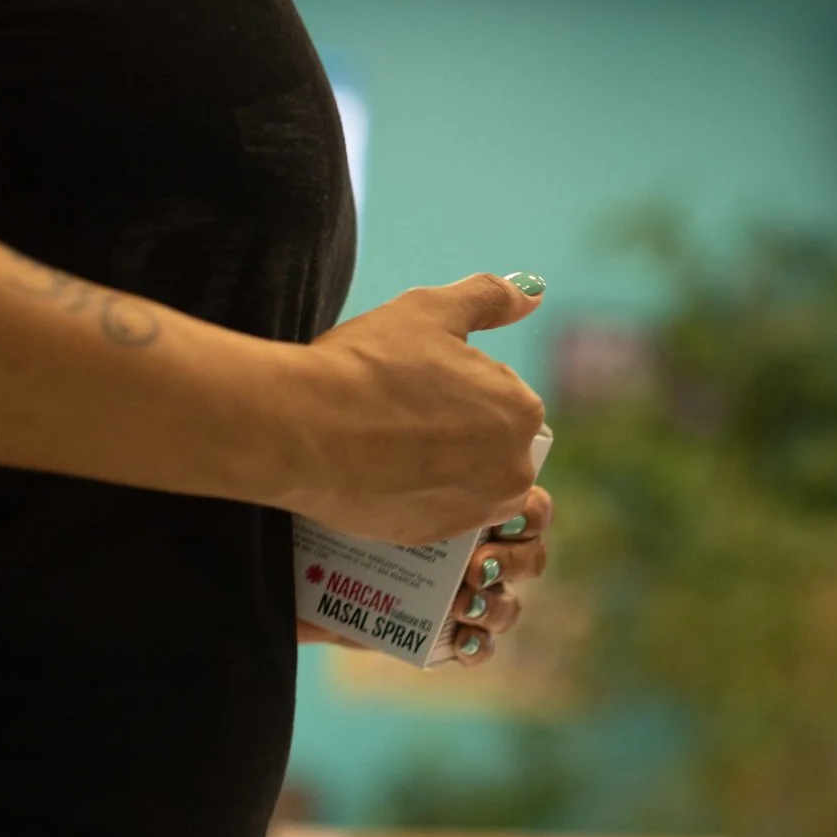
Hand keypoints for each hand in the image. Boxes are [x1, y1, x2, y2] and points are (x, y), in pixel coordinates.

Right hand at [272, 273, 550, 547]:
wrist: (302, 429)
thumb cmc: (369, 364)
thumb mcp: (431, 310)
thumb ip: (490, 298)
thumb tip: (533, 294)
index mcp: (521, 413)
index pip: (504, 397)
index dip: (460, 387)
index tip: (421, 384)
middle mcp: (512, 471)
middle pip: (492, 446)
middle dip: (458, 433)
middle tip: (403, 416)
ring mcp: (473, 513)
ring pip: (470, 485)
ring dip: (444, 470)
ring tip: (392, 448)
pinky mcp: (432, 541)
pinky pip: (438, 517)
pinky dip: (418, 499)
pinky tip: (383, 476)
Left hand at [296, 487, 553, 659]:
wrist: (290, 568)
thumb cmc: (322, 516)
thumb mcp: (352, 488)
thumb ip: (384, 480)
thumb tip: (409, 464)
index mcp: (467, 504)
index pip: (526, 503)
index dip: (530, 513)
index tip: (501, 518)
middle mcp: (472, 547)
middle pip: (529, 556)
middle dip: (515, 562)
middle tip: (476, 566)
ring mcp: (459, 592)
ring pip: (509, 602)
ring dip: (497, 607)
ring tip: (463, 606)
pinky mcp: (438, 634)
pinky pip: (480, 646)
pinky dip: (480, 646)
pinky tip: (463, 641)